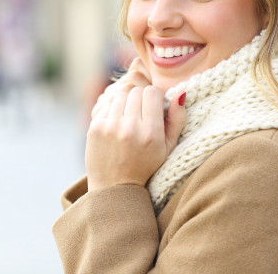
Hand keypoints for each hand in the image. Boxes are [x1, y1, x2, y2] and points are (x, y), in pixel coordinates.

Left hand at [85, 59, 186, 191]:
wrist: (114, 187)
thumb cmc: (145, 165)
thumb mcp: (168, 147)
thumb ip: (178, 119)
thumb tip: (181, 92)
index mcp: (151, 133)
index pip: (152, 92)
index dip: (155, 97)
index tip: (154, 107)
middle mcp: (130, 128)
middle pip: (136, 92)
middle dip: (140, 100)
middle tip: (141, 115)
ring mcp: (110, 127)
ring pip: (121, 95)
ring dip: (126, 103)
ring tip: (128, 119)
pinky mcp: (95, 128)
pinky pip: (107, 105)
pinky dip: (112, 111)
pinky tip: (116, 125)